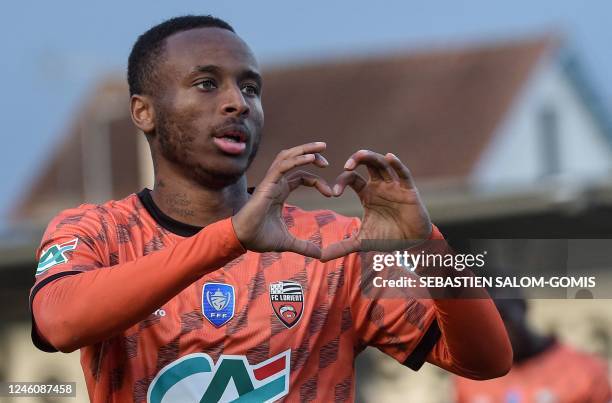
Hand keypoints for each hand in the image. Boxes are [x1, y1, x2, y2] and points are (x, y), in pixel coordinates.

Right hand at [232, 142, 331, 258]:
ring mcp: (270, 181)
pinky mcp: (267, 184)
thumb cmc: (259, 237)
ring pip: (288, 157)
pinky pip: (283, 166)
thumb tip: (320, 255)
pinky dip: (297, 160)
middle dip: (311, 153)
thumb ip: (304, 246)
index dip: (316, 181)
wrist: (242, 239)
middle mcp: (276, 183)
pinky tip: (311, 158)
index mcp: (280, 191)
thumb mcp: (288, 242)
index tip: (330, 193)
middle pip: (294, 159)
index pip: (301, 177)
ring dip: (305, 150)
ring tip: (322, 147)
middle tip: (326, 150)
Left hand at [321, 150, 431, 260]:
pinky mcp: (408, 189)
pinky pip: (403, 173)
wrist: (412, 243)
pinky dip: (397, 164)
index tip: (333, 194)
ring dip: (371, 157)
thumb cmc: (388, 237)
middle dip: (356, 160)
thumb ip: (341, 247)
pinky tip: (390, 157)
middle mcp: (380, 185)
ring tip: (360, 156)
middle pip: (367, 163)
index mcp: (367, 193)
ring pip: (382, 163)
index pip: (351, 178)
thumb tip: (320, 257)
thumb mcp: (361, 241)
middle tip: (345, 166)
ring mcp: (394, 185)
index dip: (341, 182)